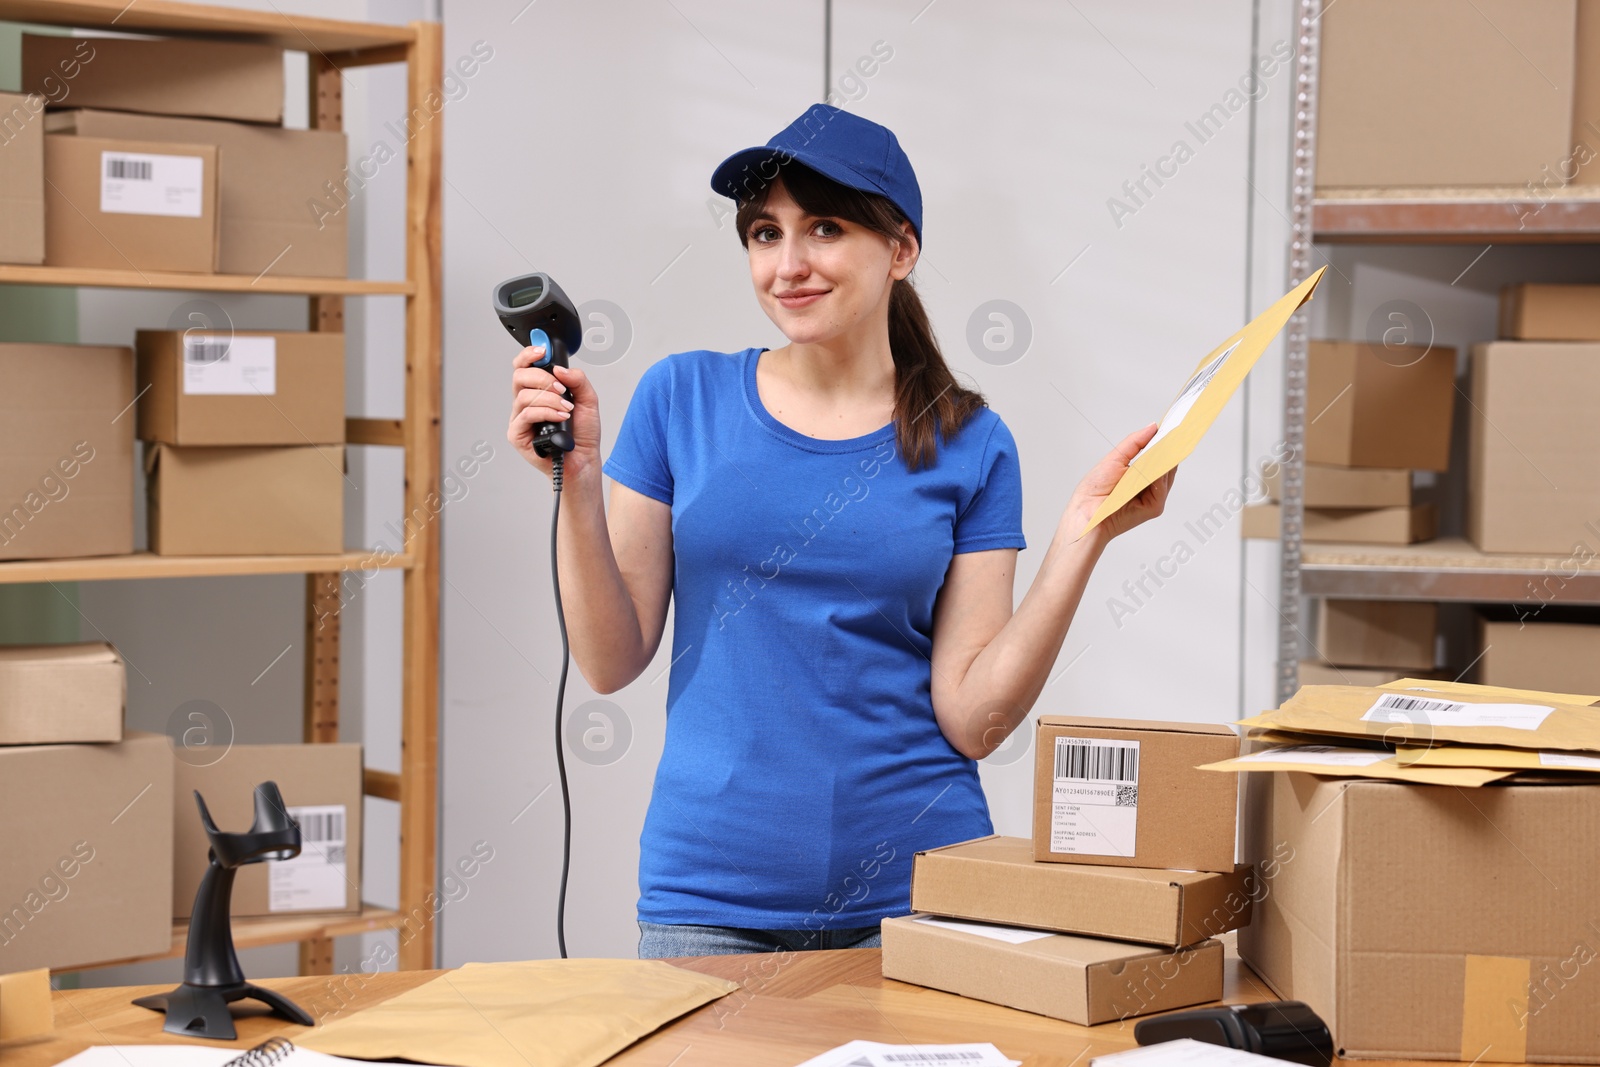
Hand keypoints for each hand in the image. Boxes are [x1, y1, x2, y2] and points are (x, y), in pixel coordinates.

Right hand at [507, 346, 602, 483]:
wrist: (584, 459)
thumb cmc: (583, 433)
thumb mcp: (588, 400)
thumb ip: (577, 380)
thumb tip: (560, 369)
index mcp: (538, 391)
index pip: (525, 367)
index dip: (529, 355)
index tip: (542, 351)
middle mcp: (526, 403)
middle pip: (519, 376)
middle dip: (543, 378)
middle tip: (561, 389)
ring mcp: (520, 418)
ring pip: (524, 396)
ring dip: (549, 399)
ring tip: (566, 409)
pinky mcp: (517, 434)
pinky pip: (525, 414)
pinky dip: (545, 412)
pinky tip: (560, 417)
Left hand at [1061, 423, 1177, 542]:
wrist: (1085, 513)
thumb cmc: (1094, 490)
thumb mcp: (1116, 458)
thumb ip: (1135, 442)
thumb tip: (1153, 426)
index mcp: (1141, 475)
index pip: (1160, 457)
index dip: (1166, 443)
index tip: (1173, 426)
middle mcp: (1150, 487)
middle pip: (1167, 465)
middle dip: (1171, 448)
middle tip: (1177, 429)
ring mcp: (1154, 498)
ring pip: (1167, 475)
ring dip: (1168, 458)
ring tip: (1170, 441)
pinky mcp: (1153, 508)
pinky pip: (1161, 488)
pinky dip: (1160, 474)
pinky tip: (1158, 462)